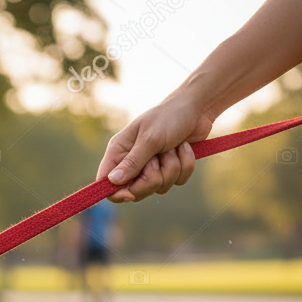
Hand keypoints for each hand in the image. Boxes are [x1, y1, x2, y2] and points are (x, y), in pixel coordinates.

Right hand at [96, 87, 214, 202]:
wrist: (196, 108)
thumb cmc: (168, 117)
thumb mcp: (150, 138)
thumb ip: (133, 162)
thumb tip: (112, 181)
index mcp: (119, 152)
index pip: (105, 182)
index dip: (115, 193)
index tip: (131, 194)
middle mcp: (132, 163)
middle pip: (135, 191)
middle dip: (153, 177)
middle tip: (159, 157)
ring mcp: (152, 168)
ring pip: (159, 187)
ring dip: (172, 167)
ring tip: (173, 147)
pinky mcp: (170, 169)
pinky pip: (177, 181)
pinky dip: (185, 165)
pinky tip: (183, 148)